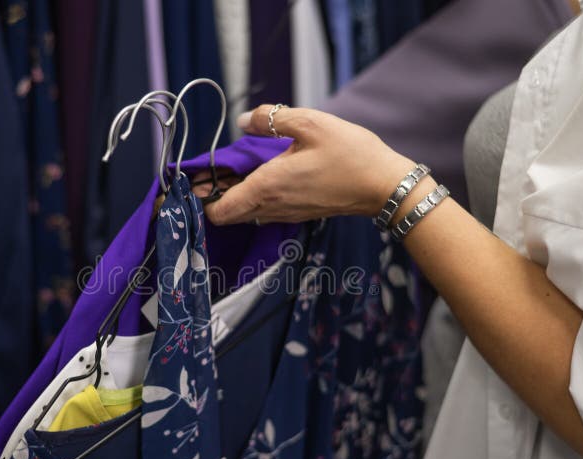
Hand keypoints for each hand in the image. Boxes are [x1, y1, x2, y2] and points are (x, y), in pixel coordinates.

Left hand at [201, 105, 416, 224]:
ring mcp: (287, 214)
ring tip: (233, 172)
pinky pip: (265, 211)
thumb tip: (243, 120)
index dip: (202, 199)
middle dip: (214, 197)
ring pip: (246, 214)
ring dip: (235, 197)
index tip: (197, 180)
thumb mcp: (310, 123)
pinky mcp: (299, 213)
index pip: (219, 212)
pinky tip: (262, 176)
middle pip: (228, 215)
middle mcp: (272, 207)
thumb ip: (271, 119)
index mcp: (267, 187)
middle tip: (209, 174)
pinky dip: (255, 198)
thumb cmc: (350, 154)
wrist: (384, 186)